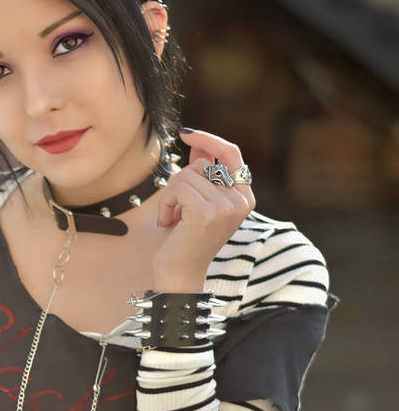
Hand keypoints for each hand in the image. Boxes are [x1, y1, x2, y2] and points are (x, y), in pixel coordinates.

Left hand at [150, 128, 255, 291]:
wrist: (179, 275)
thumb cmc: (185, 239)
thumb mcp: (197, 201)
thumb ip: (201, 173)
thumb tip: (196, 142)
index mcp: (244, 198)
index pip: (231, 154)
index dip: (209, 140)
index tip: (187, 135)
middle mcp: (240, 201)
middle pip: (201, 165)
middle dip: (179, 184)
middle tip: (175, 210)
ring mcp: (226, 207)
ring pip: (186, 176)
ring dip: (170, 197)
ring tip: (173, 220)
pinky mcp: (206, 213)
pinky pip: (177, 188)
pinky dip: (166, 204)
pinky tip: (169, 223)